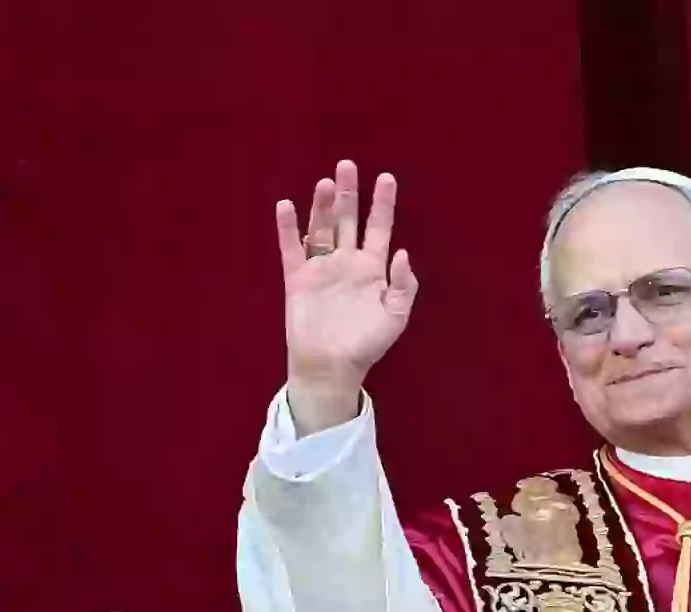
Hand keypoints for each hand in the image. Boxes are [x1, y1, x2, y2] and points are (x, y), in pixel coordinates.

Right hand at [275, 159, 418, 435]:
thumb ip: (403, 286)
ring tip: (325, 183)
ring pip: (321, 228)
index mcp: (373, 269)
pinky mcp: (297, 279)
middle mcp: (347, 262)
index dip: (383, 203)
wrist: (331, 368)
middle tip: (347, 165)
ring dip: (322, 205)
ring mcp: (321, 269)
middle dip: (348, 193)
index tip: (386, 178)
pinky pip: (291, 249)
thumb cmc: (366, 345)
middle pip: (347, 219)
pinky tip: (287, 206)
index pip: (379, 228)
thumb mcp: (395, 318)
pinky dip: (288, 228)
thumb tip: (402, 252)